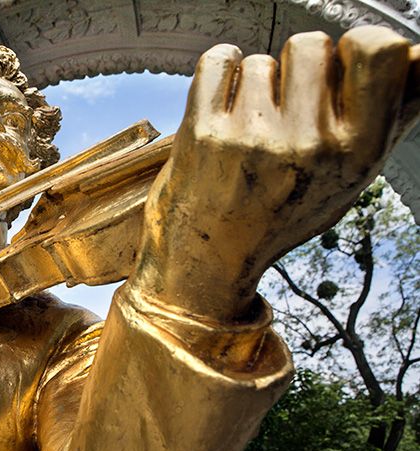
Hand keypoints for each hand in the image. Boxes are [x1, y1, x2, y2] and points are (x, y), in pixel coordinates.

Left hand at [131, 26, 417, 321]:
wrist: (209, 253)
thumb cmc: (281, 211)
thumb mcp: (348, 175)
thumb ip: (388, 114)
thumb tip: (419, 56)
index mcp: (356, 152)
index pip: (378, 50)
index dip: (356, 47)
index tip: (341, 64)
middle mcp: (308, 144)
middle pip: (311, 44)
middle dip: (297, 67)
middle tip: (285, 107)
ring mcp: (252, 137)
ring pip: (261, 59)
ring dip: (255, 84)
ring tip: (251, 126)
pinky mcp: (203, 132)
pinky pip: (218, 60)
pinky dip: (220, 72)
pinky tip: (224, 103)